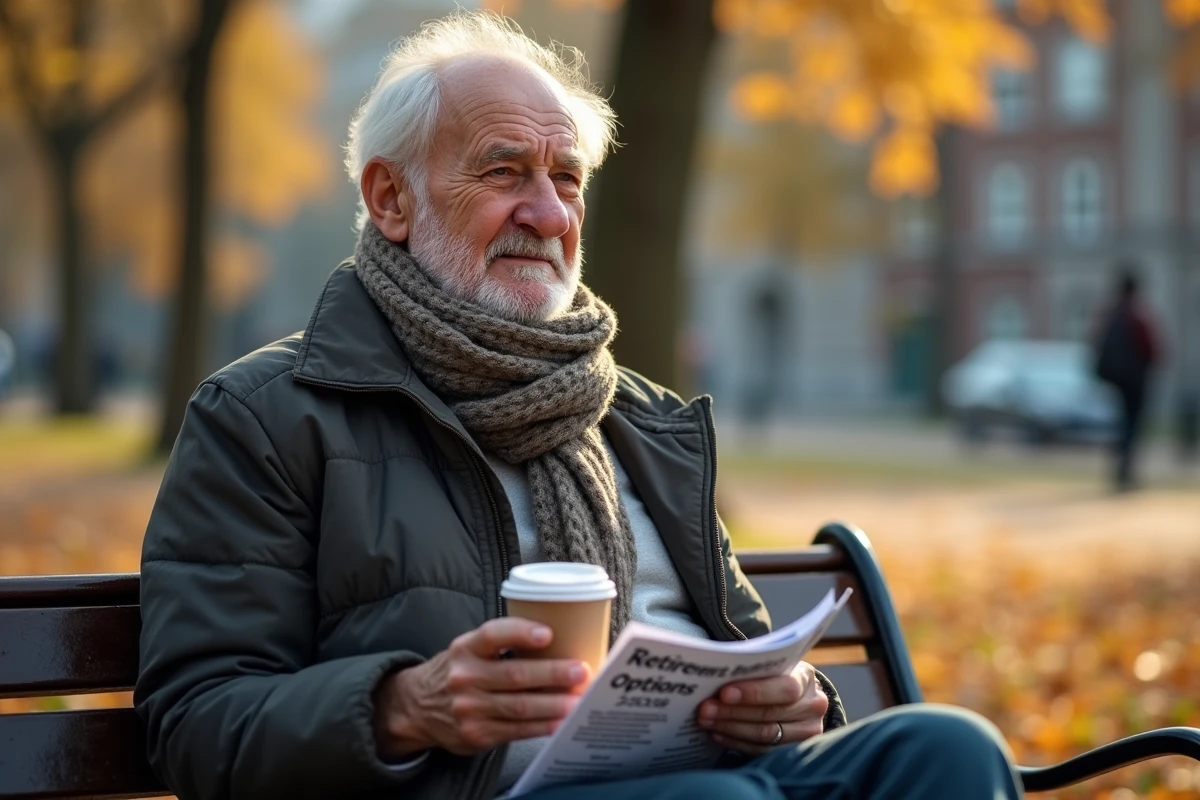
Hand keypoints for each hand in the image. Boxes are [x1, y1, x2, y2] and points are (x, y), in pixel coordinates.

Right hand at [372, 618, 589, 758]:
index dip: (521, 633)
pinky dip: (541, 726)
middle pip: (516, 675)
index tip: (547, 634)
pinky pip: (516, 730)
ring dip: (554, 704)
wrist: (417, 706)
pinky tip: (560, 722)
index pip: (493, 635)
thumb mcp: (469, 649)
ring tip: (579, 701)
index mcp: (466, 648)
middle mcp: (465, 677)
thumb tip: (558, 644)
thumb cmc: (458, 670)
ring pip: (520, 706)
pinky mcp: (476, 734)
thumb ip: (502, 644)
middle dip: (553, 674)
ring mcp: (470, 708)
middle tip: (581, 671)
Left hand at [695, 662, 827, 754]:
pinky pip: (762, 750)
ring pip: (765, 735)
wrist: (799, 697)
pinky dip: (736, 742)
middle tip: (704, 709)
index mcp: (806, 678)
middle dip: (733, 712)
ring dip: (730, 728)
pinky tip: (717, 734)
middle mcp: (813, 706)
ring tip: (706, 721)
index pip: (785, 688)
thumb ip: (754, 669)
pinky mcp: (795, 749)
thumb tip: (718, 672)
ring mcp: (807, 732)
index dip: (754, 692)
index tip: (724, 693)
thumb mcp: (772, 666)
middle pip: (770, 714)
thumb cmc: (776, 676)